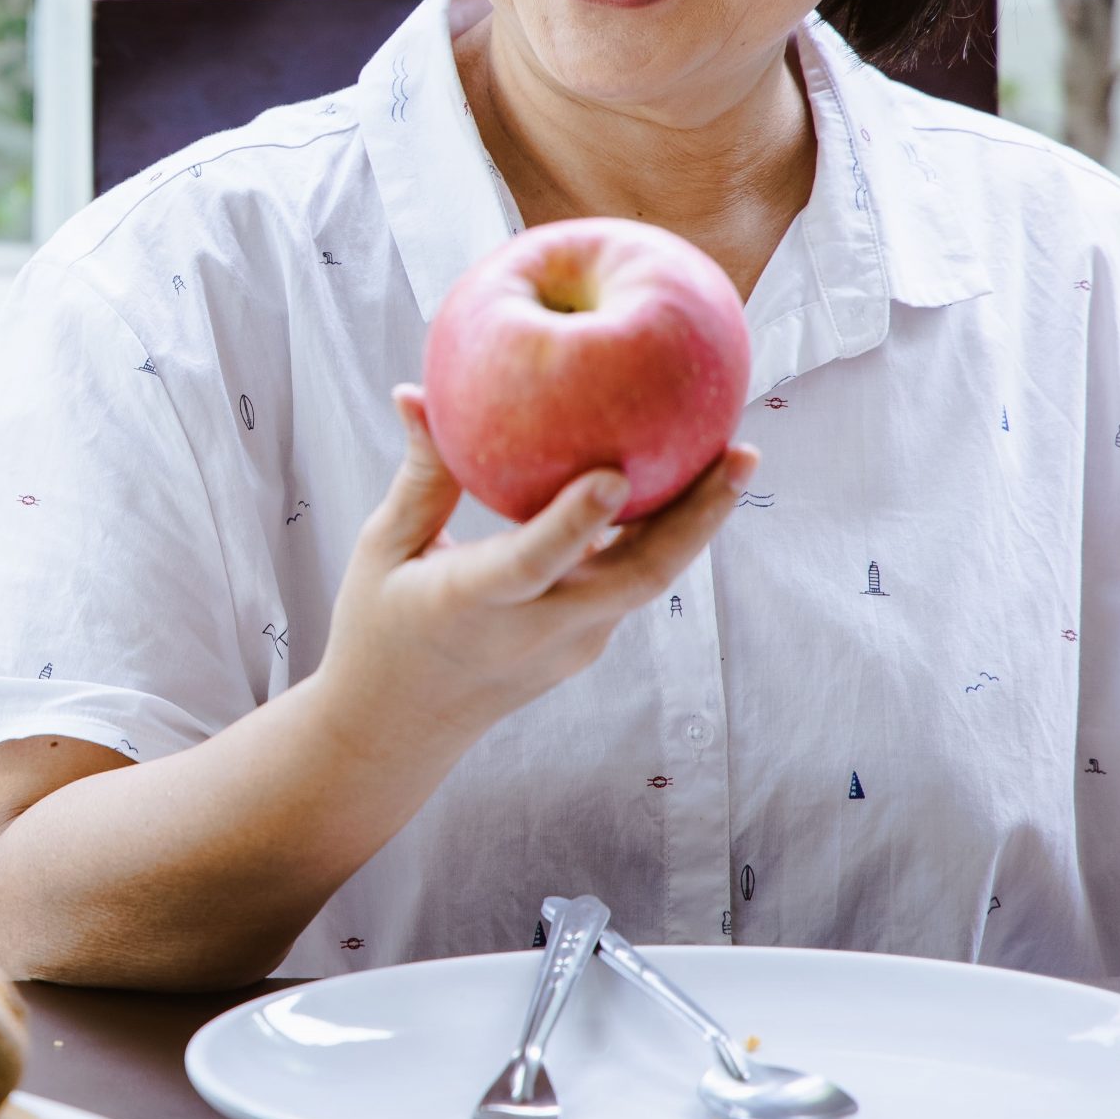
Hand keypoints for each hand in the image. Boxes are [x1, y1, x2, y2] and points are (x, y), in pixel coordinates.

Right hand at [315, 382, 757, 752]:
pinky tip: (686, 483)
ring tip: (737, 458)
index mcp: (468, 604)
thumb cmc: (380, 626)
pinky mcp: (587, 644)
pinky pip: (631, 582)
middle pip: (633, 578)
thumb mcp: (384, 550)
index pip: (531, 563)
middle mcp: (533, 631)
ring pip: (646, 580)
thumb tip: (417, 391)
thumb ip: (420, 477)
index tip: (616, 474)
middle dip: (695, 518)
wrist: (401, 727)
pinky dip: (662, 535)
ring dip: (696, 523)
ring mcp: (571, 645)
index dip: (576, 521)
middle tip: (739, 455)